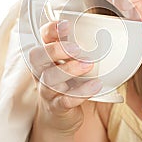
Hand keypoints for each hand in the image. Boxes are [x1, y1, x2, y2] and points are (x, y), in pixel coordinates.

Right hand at [29, 20, 102, 134]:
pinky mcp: (57, 107)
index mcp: (45, 57)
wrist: (59, 116)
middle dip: (55, 50)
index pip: (40, 39)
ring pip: (50, 79)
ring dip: (70, 69)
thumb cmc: (67, 83)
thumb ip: (78, 49)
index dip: (50, 30)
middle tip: (76, 48)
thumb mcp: (69, 64)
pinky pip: (66, 100)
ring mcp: (47, 90)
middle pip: (37, 57)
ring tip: (89, 65)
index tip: (66, 25)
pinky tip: (96, 85)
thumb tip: (104, 30)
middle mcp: (41, 72)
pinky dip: (81, 92)